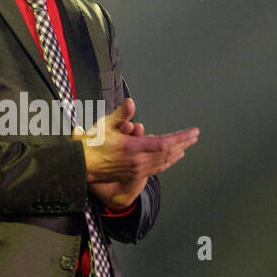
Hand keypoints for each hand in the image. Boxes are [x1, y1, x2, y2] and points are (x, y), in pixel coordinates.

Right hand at [77, 98, 197, 208]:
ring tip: (187, 146)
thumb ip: (121, 114)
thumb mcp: (104, 125)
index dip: (181, 138)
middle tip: (195, 136)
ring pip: (164, 162)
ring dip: (177, 153)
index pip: (165, 143)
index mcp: (132, 148)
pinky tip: (172, 158)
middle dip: (184, 143)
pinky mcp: (134, 175)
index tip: (193, 131)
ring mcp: (137, 170)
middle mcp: (138, 162)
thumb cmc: (91, 144)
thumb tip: (132, 102)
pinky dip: (168, 161)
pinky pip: (157, 168)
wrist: (81, 166)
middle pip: (168, 153)